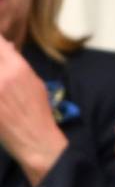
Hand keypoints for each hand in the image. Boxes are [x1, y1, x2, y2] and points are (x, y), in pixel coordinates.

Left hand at [0, 34, 67, 181]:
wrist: (34, 139)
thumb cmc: (38, 111)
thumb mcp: (36, 83)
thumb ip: (18, 64)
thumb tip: (6, 47)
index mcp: (17, 69)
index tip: (0, 47)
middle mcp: (1, 76)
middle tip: (1, 74)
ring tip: (1, 87)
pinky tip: (0, 98)